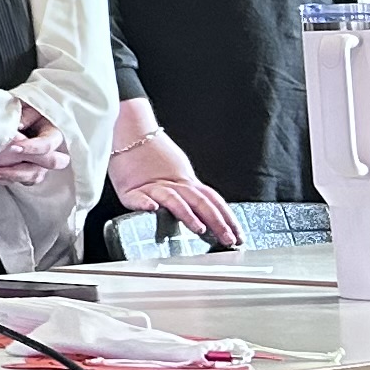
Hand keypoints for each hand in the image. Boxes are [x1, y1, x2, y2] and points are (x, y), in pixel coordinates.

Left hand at [0, 102, 72, 185]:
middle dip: (20, 170)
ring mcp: (40, 165)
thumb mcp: (28, 107)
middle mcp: (50, 153)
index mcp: (53, 135)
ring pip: (30, 178)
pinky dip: (0, 180)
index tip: (12, 147)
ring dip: (8, 177)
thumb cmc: (26, 111)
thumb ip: (25, 115)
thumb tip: (17, 124)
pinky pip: (17, 181)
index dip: (31, 148)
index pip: (47, 145)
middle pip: (42, 168)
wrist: (23, 118)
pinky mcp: (27, 172)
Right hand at [110, 126, 241, 246]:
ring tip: (199, 228)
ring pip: (174, 200)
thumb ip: (190, 191)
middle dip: (217, 222)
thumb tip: (206, 211)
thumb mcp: (178, 171)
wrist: (130, 129)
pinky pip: (137, 196)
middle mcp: (174, 184)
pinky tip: (152, 209)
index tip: (239, 235)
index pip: (213, 201)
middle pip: (200, 203)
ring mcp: (153, 186)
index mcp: (187, 182)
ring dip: (187, 215)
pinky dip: (144, 203)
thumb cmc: (151, 153)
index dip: (227, 218)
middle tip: (228, 240)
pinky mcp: (130, 188)